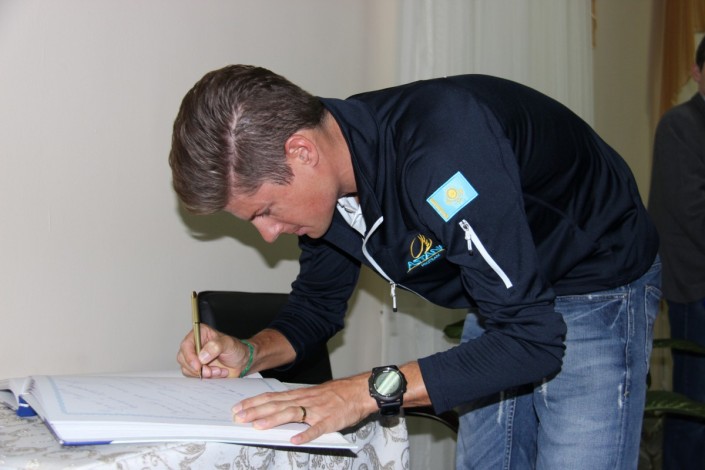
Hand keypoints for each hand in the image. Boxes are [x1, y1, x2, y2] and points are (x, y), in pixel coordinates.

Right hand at [176, 324, 249, 377]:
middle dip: (197, 368)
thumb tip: (202, 356)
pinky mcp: (197, 369)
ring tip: (218, 371)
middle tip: (210, 371)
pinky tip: (218, 373)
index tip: (198, 365)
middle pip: (183, 358)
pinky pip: (194, 376)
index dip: (189, 356)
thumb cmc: (235, 349)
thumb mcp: (228, 344)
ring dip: (204, 373)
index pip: (186, 344)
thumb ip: (216, 346)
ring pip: (188, 369)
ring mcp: (195, 358)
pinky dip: (207, 377)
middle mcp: (194, 345)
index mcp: (200, 334)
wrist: (242, 362)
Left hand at [231, 373, 377, 444]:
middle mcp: (306, 400)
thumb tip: (278, 408)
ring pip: (292, 413)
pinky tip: (295, 440)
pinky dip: (306, 434)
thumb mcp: (314, 393)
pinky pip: (317, 428)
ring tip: (258, 426)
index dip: (254, 402)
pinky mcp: (330, 420)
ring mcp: (317, 410)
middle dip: (256, 411)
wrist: (361, 390)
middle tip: (240, 417)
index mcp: (300, 394)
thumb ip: (297, 401)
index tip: (239, 407)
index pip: (272, 397)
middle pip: (277, 404)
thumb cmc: (338, 394)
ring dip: (274, 420)